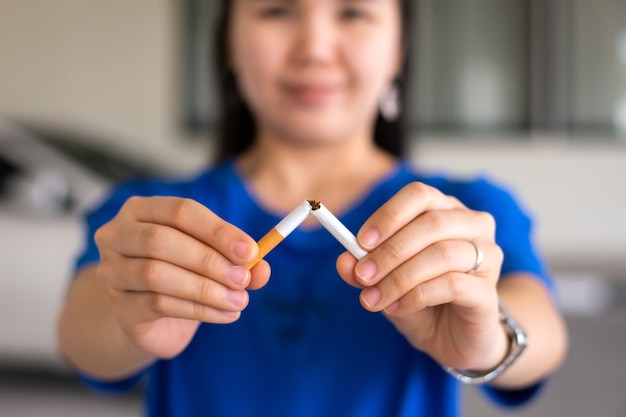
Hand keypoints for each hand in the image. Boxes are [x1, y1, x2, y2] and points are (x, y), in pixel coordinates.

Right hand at [95, 196, 269, 358]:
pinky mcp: (119, 306)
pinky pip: (157, 304)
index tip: (250, 251)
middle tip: (244, 279)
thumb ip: (238, 261)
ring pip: (157, 274)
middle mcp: (118, 235)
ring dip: (205, 288)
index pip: (180, 211)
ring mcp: (112, 271)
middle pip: (161, 240)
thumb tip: (262, 268)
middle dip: (210, 260)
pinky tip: (224, 315)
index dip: (217, 230)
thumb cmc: (183, 276)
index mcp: (143, 210)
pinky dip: (197, 310)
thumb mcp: (214, 262)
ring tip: (238, 301)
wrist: (151, 320)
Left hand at [336, 182, 507, 370]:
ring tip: (375, 299)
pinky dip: (417, 296)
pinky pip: (452, 284)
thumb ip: (364, 269)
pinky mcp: (489, 292)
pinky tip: (398, 308)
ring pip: (442, 254)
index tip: (360, 241)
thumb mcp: (385, 283)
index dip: (389, 215)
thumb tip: (344, 261)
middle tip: (363, 275)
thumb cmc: (422, 301)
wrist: (453, 340)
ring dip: (400, 277)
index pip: (419, 195)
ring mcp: (487, 257)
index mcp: (445, 211)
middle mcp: (472, 227)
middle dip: (390, 251)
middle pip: (432, 223)